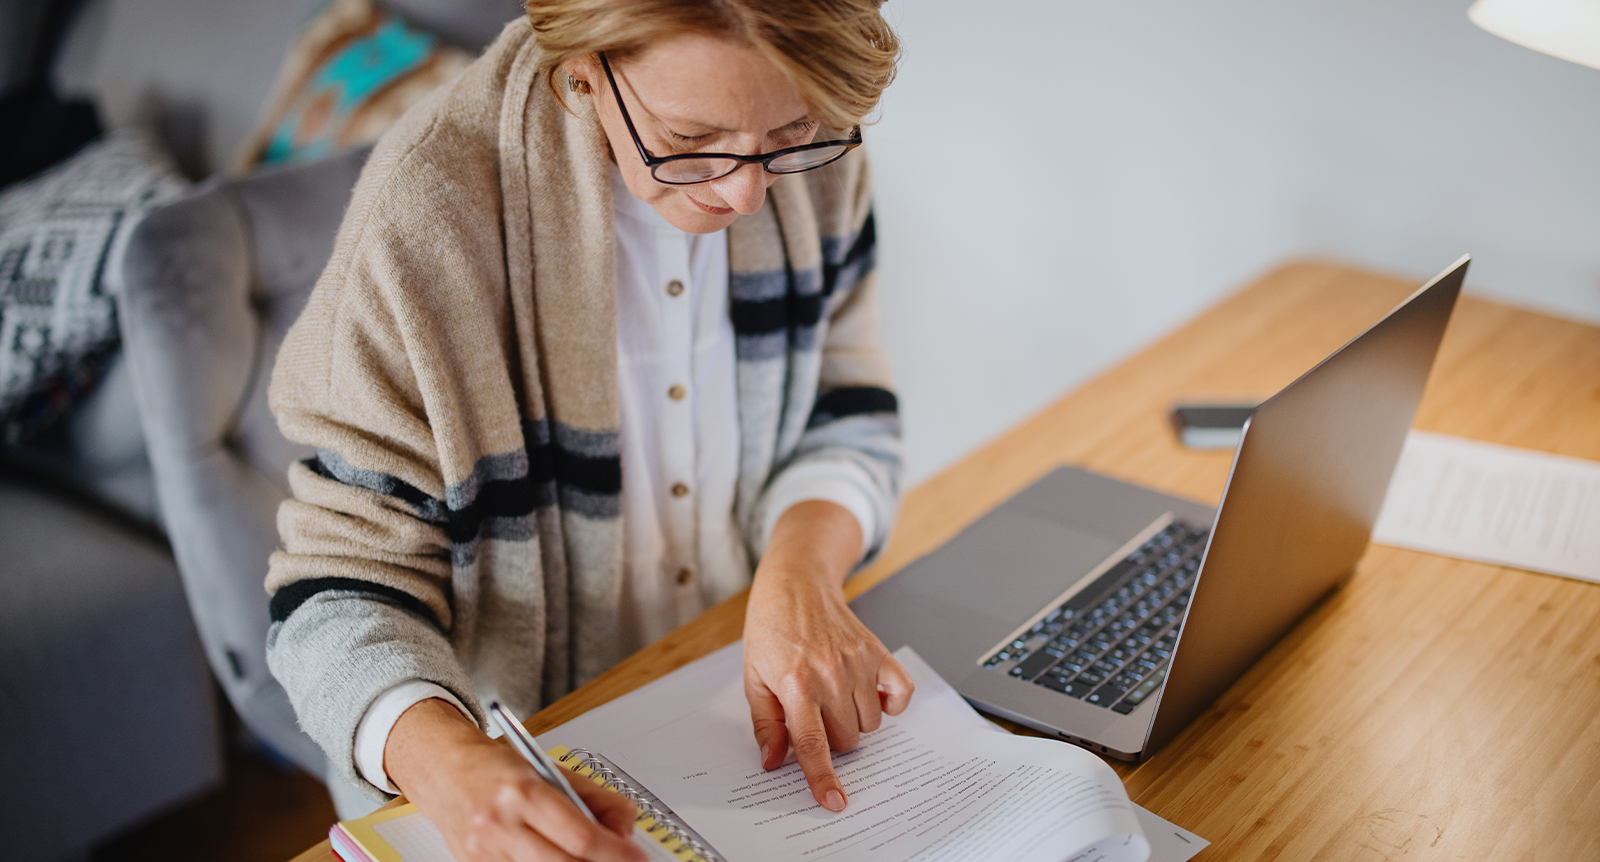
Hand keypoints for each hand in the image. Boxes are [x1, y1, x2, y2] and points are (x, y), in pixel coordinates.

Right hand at [385, 698, 646, 861]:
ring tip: (587, 859)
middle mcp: (501, 824)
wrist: (444, 771)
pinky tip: (557, 861)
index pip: (580, 836)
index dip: (615, 853)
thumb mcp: (551, 769)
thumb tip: (625, 831)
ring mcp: (485, 853)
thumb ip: (595, 799)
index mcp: (524, 792)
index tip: (636, 858)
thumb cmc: (497, 769)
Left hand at [742, 500, 914, 812]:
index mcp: (795, 684)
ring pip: (870, 725)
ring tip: (833, 696)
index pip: (812, 744)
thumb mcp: (753, 678)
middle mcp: (830, 675)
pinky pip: (901, 694)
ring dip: (854, 721)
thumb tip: (774, 762)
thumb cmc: (771, 630)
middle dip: (830, 738)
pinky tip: (870, 695)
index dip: (823, 778)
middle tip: (813, 713)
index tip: (834, 802)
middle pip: (846, 741)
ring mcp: (858, 663)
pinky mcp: (878, 652)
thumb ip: (765, 724)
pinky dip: (891, 703)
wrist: (796, 584)